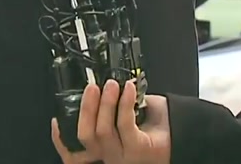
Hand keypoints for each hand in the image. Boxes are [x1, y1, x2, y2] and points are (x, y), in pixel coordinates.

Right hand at [51, 80, 170, 163]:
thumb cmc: (154, 127)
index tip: (57, 120)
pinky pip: (125, 124)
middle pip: (86, 137)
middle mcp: (111, 158)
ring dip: (106, 103)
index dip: (60, 140)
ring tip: (111, 85)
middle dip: (85, 109)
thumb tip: (96, 90)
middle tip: (92, 88)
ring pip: (102, 130)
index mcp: (104, 153)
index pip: (74, 155)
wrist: (183, 134)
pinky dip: (124, 103)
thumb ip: (107, 114)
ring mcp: (124, 157)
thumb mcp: (123, 120)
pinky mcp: (139, 150)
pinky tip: (128, 89)